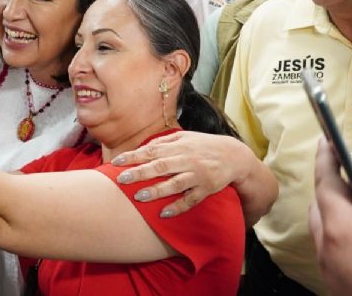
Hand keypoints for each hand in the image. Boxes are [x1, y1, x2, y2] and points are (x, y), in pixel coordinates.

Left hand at [111, 131, 251, 215]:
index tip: (116, 162)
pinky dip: (179, 207)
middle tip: (121, 179)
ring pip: (175, 183)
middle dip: (140, 173)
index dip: (133, 156)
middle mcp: (186, 160)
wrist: (234, 155)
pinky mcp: (207, 189)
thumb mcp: (184, 138)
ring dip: (157, 190)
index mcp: (178, 147)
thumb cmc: (203, 146)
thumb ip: (163, 142)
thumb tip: (141, 148)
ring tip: (139, 197)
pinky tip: (164, 213)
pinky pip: (192, 200)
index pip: (151, 151)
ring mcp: (197, 175)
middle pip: (160, 166)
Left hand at [310, 138, 351, 295]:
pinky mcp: (344, 290)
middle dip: (347, 192)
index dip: (328, 159)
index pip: (326, 184)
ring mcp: (335, 276)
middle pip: (325, 209)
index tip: (327, 143)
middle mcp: (330, 255)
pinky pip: (338, 256)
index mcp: (344, 232)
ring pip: (330, 234)